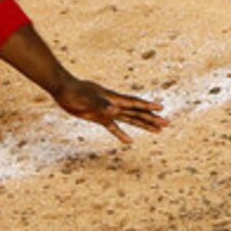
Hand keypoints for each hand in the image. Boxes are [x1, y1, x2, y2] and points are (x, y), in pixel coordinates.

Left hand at [52, 74, 169, 145]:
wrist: (63, 89)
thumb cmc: (74, 92)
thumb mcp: (86, 98)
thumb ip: (100, 103)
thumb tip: (113, 110)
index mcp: (113, 99)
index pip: (134, 104)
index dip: (147, 107)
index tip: (161, 109)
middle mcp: (114, 105)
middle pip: (137, 113)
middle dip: (151, 118)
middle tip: (167, 124)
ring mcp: (108, 111)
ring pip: (130, 119)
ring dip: (143, 125)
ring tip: (157, 130)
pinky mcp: (99, 117)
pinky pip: (114, 127)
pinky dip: (122, 134)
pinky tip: (129, 141)